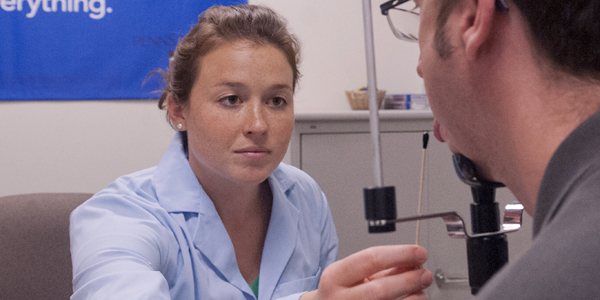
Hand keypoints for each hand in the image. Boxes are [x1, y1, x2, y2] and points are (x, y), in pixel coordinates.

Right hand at [301, 245, 431, 299]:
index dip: (400, 254)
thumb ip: (382, 268)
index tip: (419, 252)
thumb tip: (413, 262)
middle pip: (382, 289)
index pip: (371, 259)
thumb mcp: (353, 273)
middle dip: (409, 280)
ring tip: (421, 291)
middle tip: (425, 274)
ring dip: (413, 298)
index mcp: (335, 277)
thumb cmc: (341, 291)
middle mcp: (339, 299)